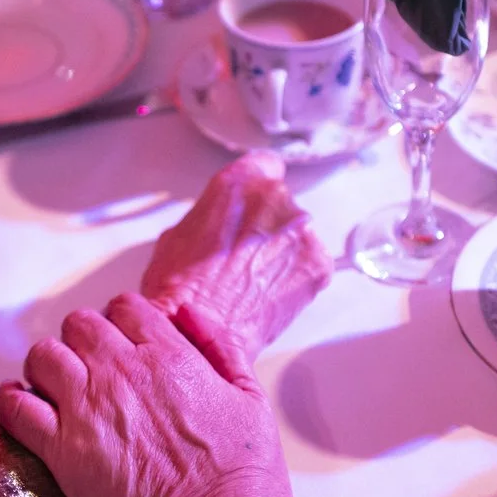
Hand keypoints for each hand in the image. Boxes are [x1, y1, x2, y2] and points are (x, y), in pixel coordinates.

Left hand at [0, 296, 330, 496]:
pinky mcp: (62, 452)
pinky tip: (20, 406)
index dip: (121, 323)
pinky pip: (16, 408)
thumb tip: (187, 313)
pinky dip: (11, 402)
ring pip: (43, 356)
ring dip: (47, 367)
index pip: (125, 308)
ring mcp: (87, 409)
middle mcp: (122, 373)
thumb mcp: (250, 398)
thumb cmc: (241, 478)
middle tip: (91, 369)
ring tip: (56, 389)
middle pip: (79, 326)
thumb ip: (220, 346)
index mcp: (169, 356)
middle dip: (83, 342)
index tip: (123, 344)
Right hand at [141, 152, 333, 361]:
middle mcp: (276, 199)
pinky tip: (269, 293)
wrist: (200, 331)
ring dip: (282, 252)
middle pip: (281, 203)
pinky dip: (297, 277)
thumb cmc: (182, 288)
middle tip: (243, 256)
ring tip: (253, 280)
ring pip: (297, 235)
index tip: (256, 203)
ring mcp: (301, 231)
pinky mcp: (318, 264)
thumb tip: (220, 226)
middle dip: (267, 226)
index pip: (265, 165)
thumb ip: (211, 216)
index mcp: (239, 182)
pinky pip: (311, 264)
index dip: (258, 187)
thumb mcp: (178, 233)